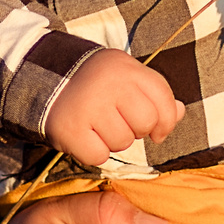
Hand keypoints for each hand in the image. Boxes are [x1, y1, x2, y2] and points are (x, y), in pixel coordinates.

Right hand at [45, 49, 183, 167]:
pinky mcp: (70, 129)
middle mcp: (109, 84)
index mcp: (126, 68)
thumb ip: (154, 93)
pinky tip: (84, 136)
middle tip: (119, 123)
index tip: (157, 130)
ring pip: (122, 142)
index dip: (166, 120)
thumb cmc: (94, 81)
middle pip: (145, 122)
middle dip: (136, 129)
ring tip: (98, 126)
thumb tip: (180, 112)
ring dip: (113, 141)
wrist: (43, 78)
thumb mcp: (125, 76)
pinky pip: (99, 156)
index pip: (163, 99)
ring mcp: (88, 106)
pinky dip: (93, 152)